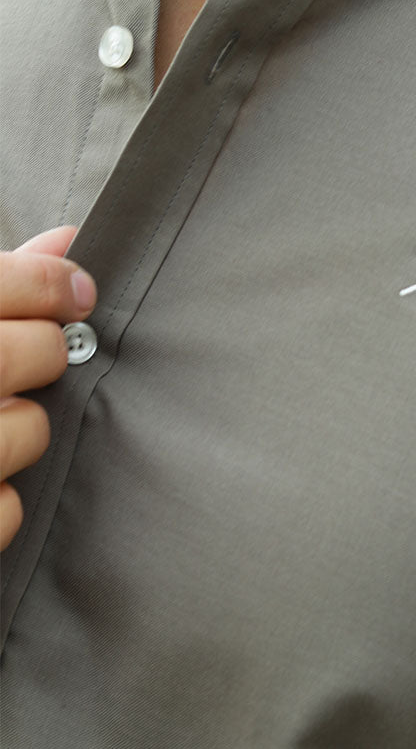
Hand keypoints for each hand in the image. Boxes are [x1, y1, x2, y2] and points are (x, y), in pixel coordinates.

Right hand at [0, 227, 95, 549]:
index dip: (51, 281)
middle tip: (27, 359)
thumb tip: (68, 239)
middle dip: (43, 352)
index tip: (75, 291)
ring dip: (23, 429)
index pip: (1, 284)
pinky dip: (1, 500)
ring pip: (30, 430)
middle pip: (28, 353)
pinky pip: (8, 509)